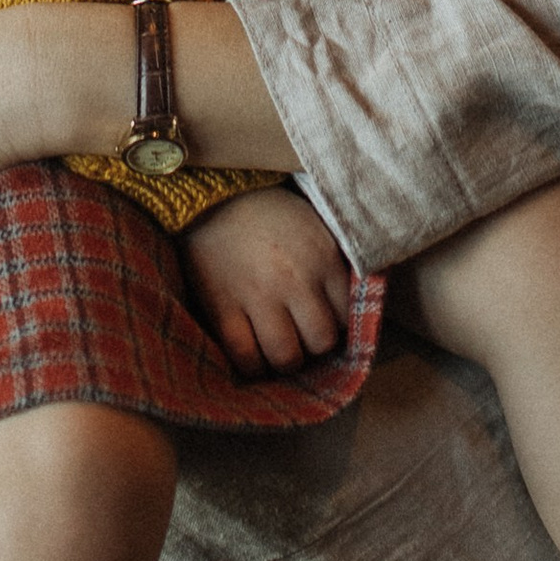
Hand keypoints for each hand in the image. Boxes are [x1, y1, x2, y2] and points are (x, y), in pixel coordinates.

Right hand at [182, 187, 354, 374]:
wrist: (213, 195)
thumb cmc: (269, 213)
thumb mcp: (314, 227)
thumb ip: (333, 265)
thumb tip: (346, 310)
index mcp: (323, 258)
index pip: (346, 316)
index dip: (335, 322)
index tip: (322, 319)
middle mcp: (295, 280)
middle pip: (321, 342)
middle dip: (314, 345)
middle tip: (301, 336)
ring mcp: (257, 296)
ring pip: (286, 357)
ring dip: (286, 359)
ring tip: (279, 348)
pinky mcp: (222, 307)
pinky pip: (245, 356)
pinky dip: (253, 365)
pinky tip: (254, 355)